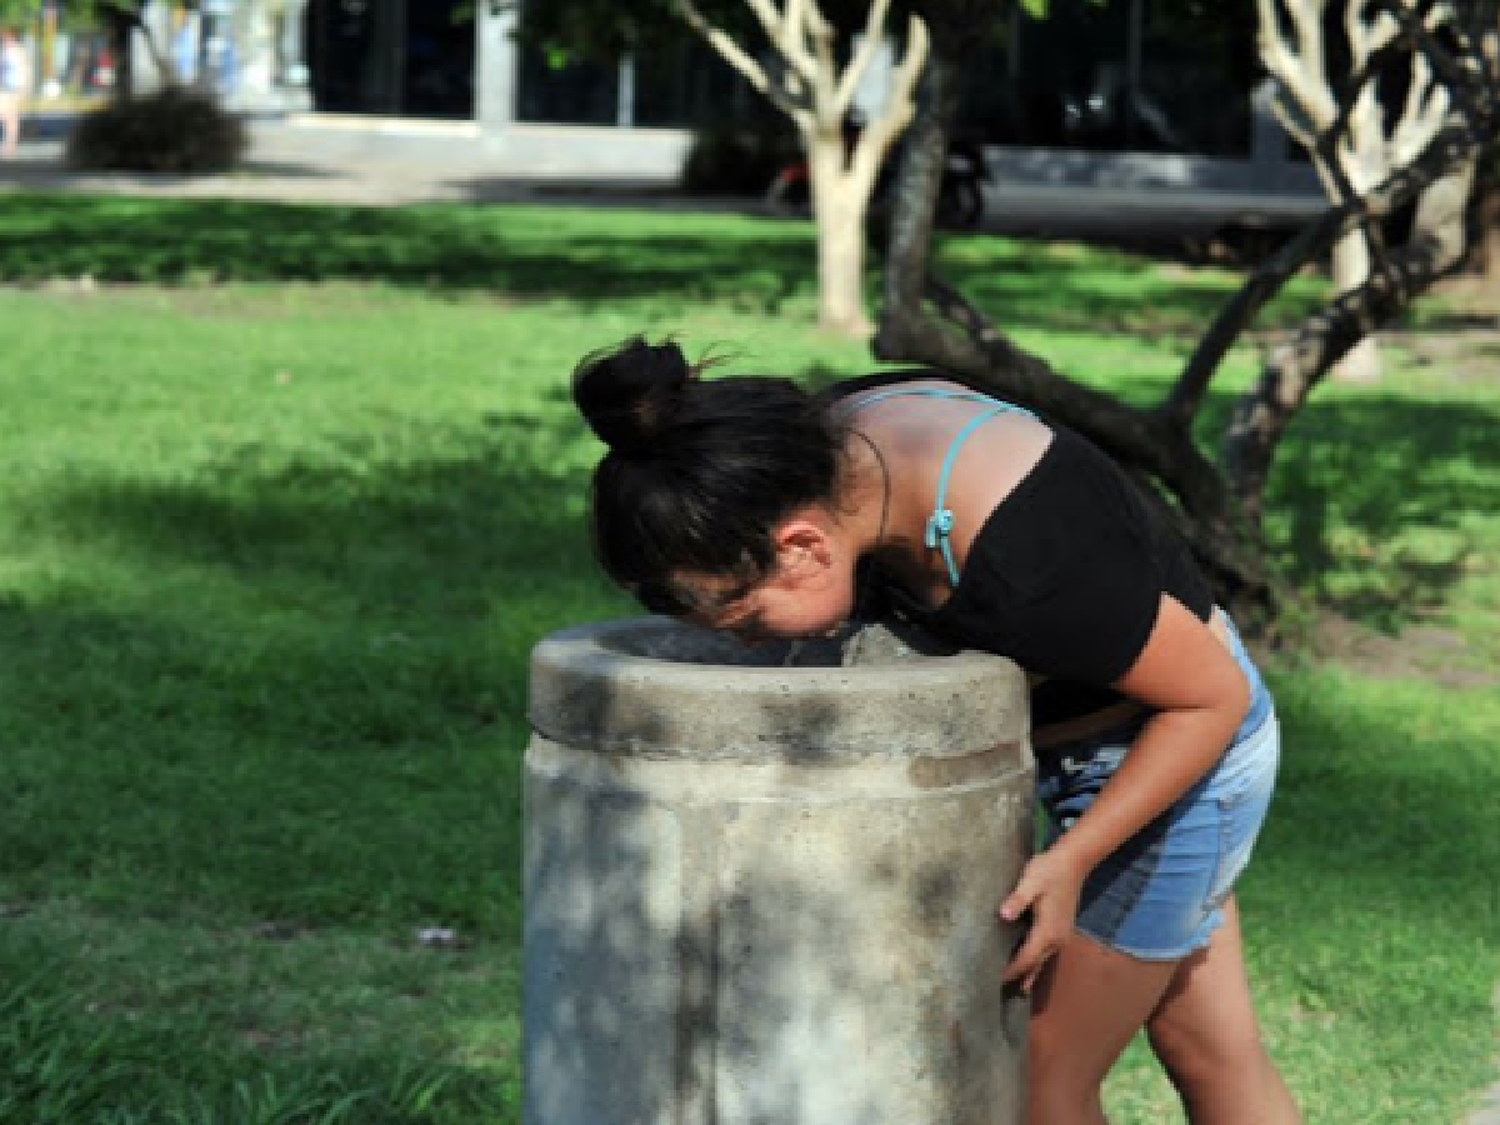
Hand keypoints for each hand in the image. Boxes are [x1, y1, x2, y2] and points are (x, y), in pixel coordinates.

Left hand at [998, 847, 1086, 993]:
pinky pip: (1046, 954)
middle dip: (1017, 976)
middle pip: (1034, 965)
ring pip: (1042, 962)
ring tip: (1013, 988)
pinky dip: (1035, 964)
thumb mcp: (1030, 881)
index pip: (1025, 959)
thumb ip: (1018, 899)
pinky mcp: (1061, 931)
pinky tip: (1029, 969)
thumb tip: (1004, 915)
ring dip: (1028, 973)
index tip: (992, 978)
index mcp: (1047, 931)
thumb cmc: (1048, 870)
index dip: (1010, 970)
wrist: (1073, 862)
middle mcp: (1057, 940)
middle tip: (996, 987)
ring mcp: (1061, 936)